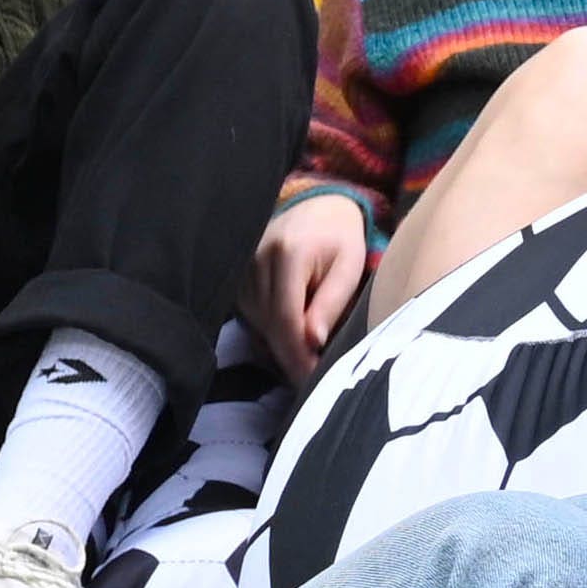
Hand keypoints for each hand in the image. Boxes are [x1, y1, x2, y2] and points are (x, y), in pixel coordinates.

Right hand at [250, 192, 373, 380]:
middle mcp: (257, 258)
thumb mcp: (349, 268)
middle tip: (311, 379)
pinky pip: (249, 313)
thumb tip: (312, 341)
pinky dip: (267, 330)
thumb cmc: (340, 239)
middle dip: (289, 355)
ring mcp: (242, 265)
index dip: (296, 352)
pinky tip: (287, 336)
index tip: (312, 378)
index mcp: (288, 254)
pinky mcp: (237, 273)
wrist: (317, 208)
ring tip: (304, 358)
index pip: (285, 316)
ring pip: (256, 321)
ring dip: (278, 344)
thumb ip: (331, 302)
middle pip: (267, 323)